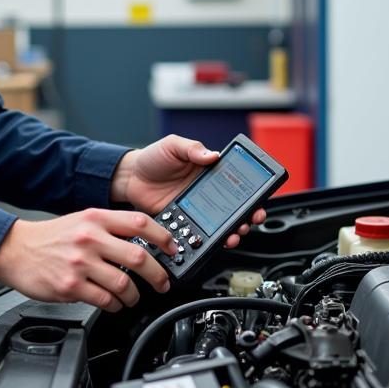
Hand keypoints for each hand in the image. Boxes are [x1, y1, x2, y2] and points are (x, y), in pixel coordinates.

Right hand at [0, 209, 179, 311]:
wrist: (16, 250)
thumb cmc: (51, 238)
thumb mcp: (82, 221)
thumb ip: (110, 228)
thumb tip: (143, 242)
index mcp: (95, 218)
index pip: (140, 223)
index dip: (163, 237)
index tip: (173, 248)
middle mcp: (89, 238)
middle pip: (138, 257)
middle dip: (158, 274)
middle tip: (163, 282)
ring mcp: (80, 263)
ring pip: (124, 284)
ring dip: (135, 295)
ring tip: (134, 297)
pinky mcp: (71, 286)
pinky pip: (105, 301)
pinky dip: (116, 305)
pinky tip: (115, 304)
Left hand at [110, 134, 266, 249]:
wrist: (130, 177)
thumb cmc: (153, 158)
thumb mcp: (173, 145)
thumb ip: (192, 148)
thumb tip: (213, 155)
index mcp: (209, 172)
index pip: (236, 183)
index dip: (251, 194)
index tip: (258, 202)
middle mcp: (207, 192)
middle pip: (235, 208)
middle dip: (247, 217)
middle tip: (250, 221)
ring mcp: (196, 209)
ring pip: (220, 224)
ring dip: (231, 231)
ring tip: (233, 235)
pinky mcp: (184, 221)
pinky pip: (199, 233)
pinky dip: (207, 240)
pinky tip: (211, 241)